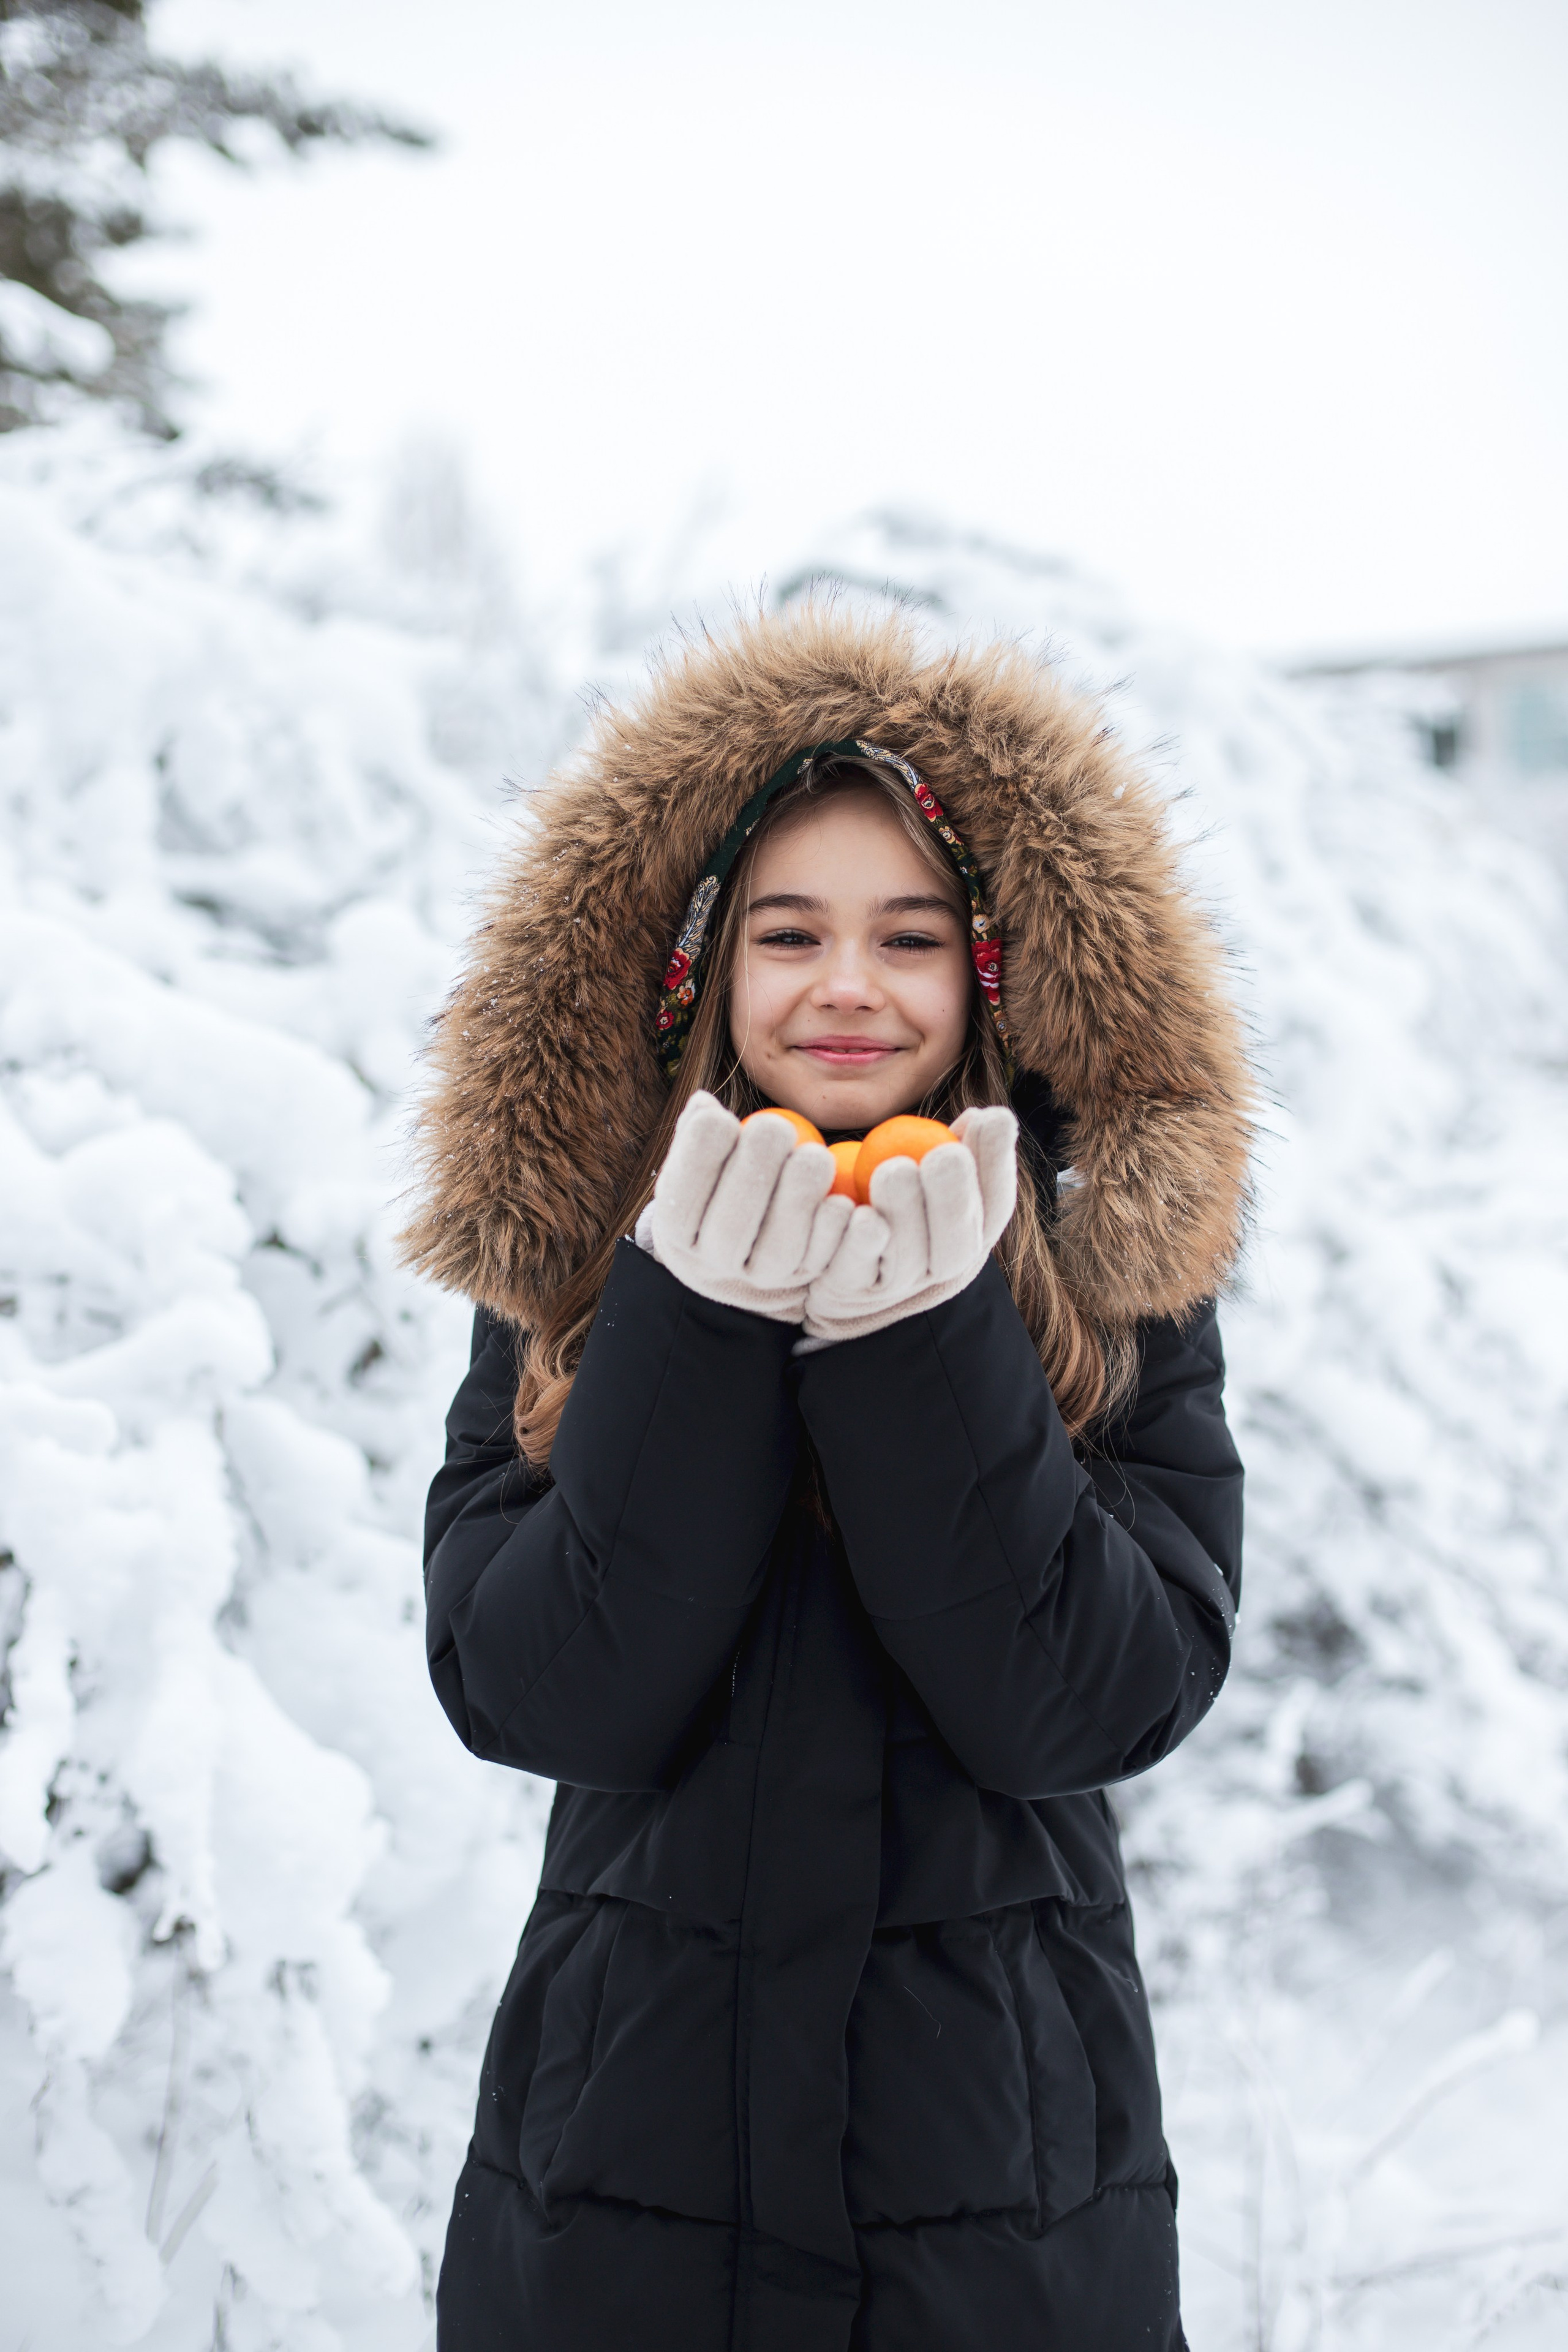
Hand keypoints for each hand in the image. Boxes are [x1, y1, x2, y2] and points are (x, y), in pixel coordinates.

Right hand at [634, 1092, 854, 1323]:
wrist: (739, 1247)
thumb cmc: (716, 1184)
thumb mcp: (696, 1161)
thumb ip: (697, 1132)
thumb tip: (704, 1103)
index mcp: (678, 1229)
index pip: (681, 1197)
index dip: (700, 1159)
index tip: (721, 1119)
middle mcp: (713, 1261)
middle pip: (730, 1227)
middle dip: (754, 1174)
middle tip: (776, 1128)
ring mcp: (758, 1275)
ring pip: (777, 1249)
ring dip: (798, 1201)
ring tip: (815, 1155)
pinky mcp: (800, 1278)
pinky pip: (818, 1260)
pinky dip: (830, 1231)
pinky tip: (840, 1200)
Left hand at [798, 1106, 1018, 1347]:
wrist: (833, 1264)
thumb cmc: (891, 1201)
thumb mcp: (925, 1174)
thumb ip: (953, 1146)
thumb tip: (985, 1115)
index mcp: (968, 1236)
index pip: (995, 1207)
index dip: (995, 1164)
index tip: (988, 1117)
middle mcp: (939, 1270)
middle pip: (956, 1245)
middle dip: (953, 1197)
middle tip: (944, 1153)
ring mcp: (895, 1287)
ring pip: (906, 1260)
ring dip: (904, 1214)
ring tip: (894, 1170)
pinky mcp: (847, 1290)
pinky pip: (852, 1268)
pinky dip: (854, 1239)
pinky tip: (851, 1209)